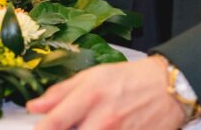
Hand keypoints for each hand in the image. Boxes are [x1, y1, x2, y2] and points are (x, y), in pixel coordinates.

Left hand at [27, 55, 185, 129]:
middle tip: (65, 126)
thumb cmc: (128, 79)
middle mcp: (104, 119)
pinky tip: (102, 128)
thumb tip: (35, 106)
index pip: (54, 122)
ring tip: (86, 124)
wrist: (166, 88)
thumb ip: (60, 93)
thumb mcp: (90, 76)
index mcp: (89, 97)